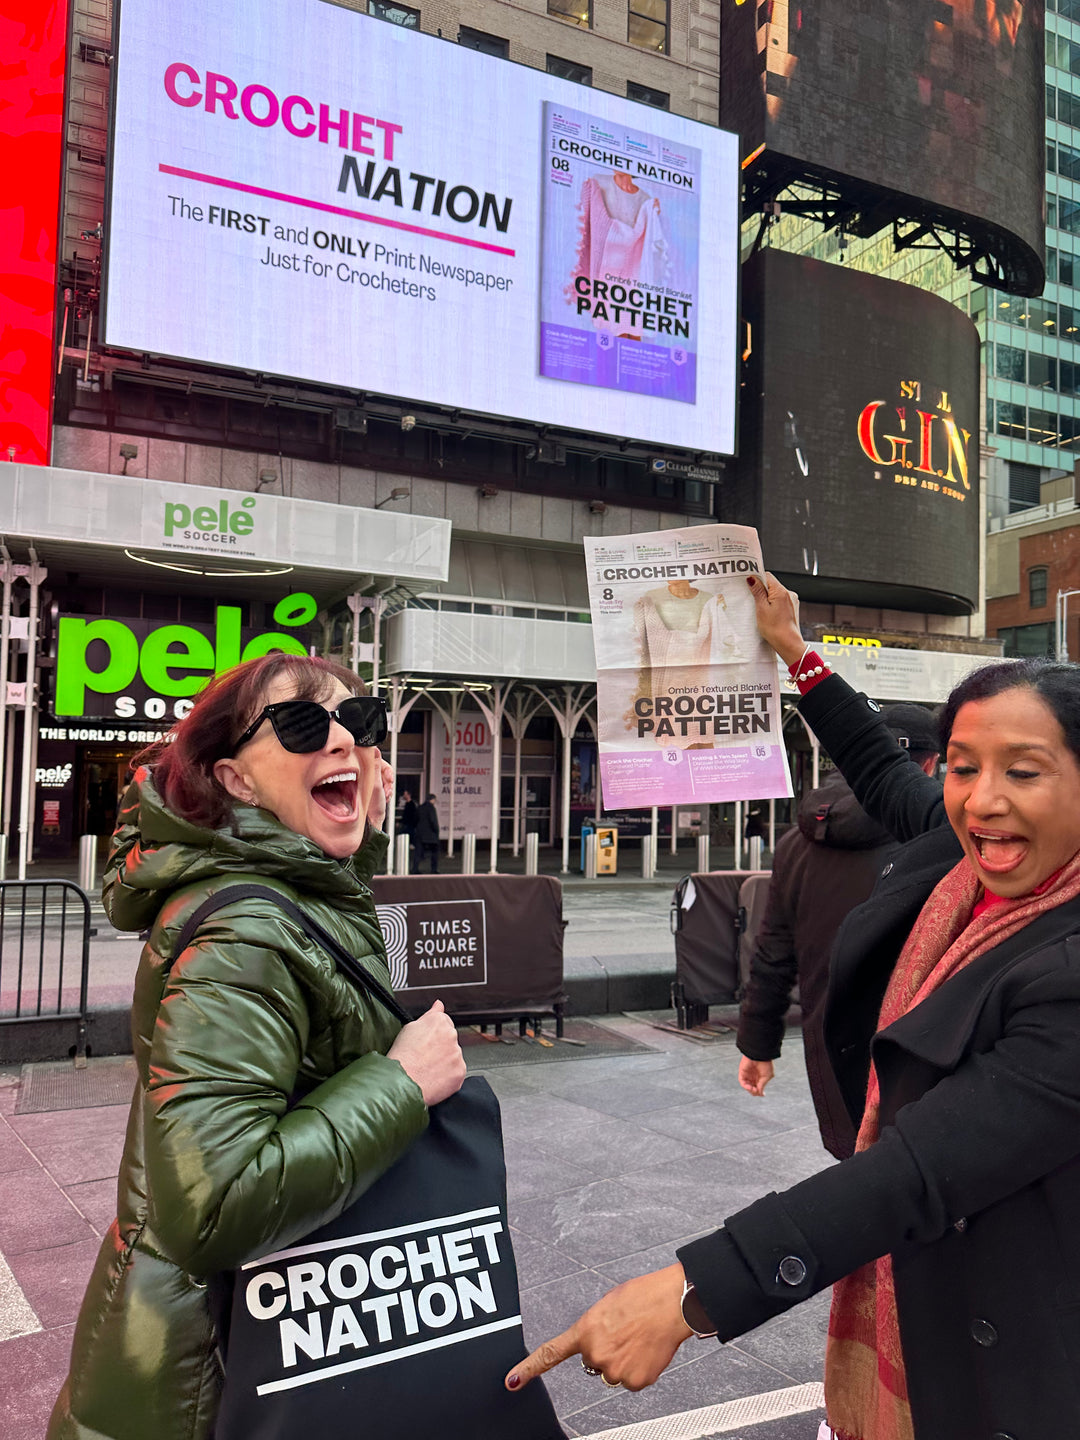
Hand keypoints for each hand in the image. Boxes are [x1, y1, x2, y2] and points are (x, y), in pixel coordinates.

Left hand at [367, 759, 393, 829]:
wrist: (375, 818)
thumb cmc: (373, 805)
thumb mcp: (376, 784)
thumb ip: (376, 767)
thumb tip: (374, 751)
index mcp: (364, 772)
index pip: (376, 759)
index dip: (385, 768)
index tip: (388, 776)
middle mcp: (366, 775)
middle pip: (383, 768)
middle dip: (388, 778)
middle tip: (388, 786)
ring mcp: (371, 780)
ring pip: (385, 775)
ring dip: (389, 785)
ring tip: (386, 793)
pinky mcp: (375, 785)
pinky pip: (386, 782)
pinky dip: (388, 788)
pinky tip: (386, 795)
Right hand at [387, 1000, 465, 1105]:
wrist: (401, 1083)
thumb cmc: (401, 1057)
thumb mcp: (409, 1028)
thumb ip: (430, 1014)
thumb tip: (439, 1004)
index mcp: (439, 1022)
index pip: (444, 1022)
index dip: (434, 1034)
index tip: (428, 1042)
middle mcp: (451, 1035)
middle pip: (450, 1040)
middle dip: (440, 1048)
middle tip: (424, 1058)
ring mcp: (457, 1054)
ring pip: (453, 1057)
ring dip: (444, 1062)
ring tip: (426, 1070)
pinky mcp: (460, 1071)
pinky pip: (456, 1073)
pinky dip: (447, 1077)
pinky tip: (433, 1078)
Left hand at [506, 1263, 691, 1393]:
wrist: (671, 1304)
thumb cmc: (642, 1297)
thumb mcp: (606, 1306)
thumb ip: (593, 1329)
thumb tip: (596, 1344)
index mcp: (585, 1330)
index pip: (550, 1353)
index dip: (529, 1369)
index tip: (512, 1381)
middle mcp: (596, 1354)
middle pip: (593, 1362)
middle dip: (604, 1351)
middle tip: (622, 1333)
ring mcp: (615, 1371)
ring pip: (612, 1373)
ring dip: (622, 1361)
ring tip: (637, 1339)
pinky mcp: (635, 1382)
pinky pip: (630, 1381)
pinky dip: (638, 1369)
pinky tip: (646, 1350)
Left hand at [739, 1056, 774, 1096]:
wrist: (760, 1055)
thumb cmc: (766, 1064)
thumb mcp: (767, 1076)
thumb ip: (762, 1085)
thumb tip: (760, 1093)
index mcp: (760, 1077)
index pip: (758, 1087)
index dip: (759, 1092)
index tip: (763, 1094)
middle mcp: (753, 1076)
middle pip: (752, 1088)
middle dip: (755, 1092)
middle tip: (758, 1092)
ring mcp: (747, 1075)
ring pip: (747, 1086)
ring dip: (750, 1090)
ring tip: (754, 1089)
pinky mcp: (742, 1072)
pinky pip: (742, 1081)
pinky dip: (745, 1086)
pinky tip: (750, 1087)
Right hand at [746, 572, 804, 668]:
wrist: (788, 644)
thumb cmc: (775, 629)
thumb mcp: (761, 609)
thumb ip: (757, 592)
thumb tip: (752, 578)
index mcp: (781, 591)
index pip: (767, 576)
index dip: (757, 579)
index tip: (749, 586)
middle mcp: (789, 594)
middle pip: (771, 585)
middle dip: (761, 591)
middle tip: (753, 601)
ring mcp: (792, 601)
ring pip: (775, 593)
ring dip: (766, 599)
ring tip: (761, 611)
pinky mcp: (792, 608)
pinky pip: (780, 601)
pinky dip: (773, 605)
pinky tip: (768, 615)